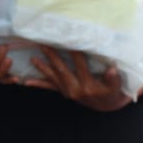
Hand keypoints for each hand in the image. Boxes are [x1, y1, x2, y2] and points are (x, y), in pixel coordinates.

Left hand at [26, 46, 142, 111]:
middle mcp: (75, 89)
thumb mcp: (115, 86)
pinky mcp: (64, 92)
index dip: (74, 50)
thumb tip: (112, 69)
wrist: (105, 105)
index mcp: (88, 85)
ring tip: (32, 58)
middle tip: (43, 43)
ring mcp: (68, 91)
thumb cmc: (111, 91)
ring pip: (53, 77)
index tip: (67, 38)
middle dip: (52, 55)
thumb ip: (113, 78)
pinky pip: (50, 88)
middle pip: (62, 69)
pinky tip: (27, 82)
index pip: (80, 64)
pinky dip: (38, 84)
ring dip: (42, 67)